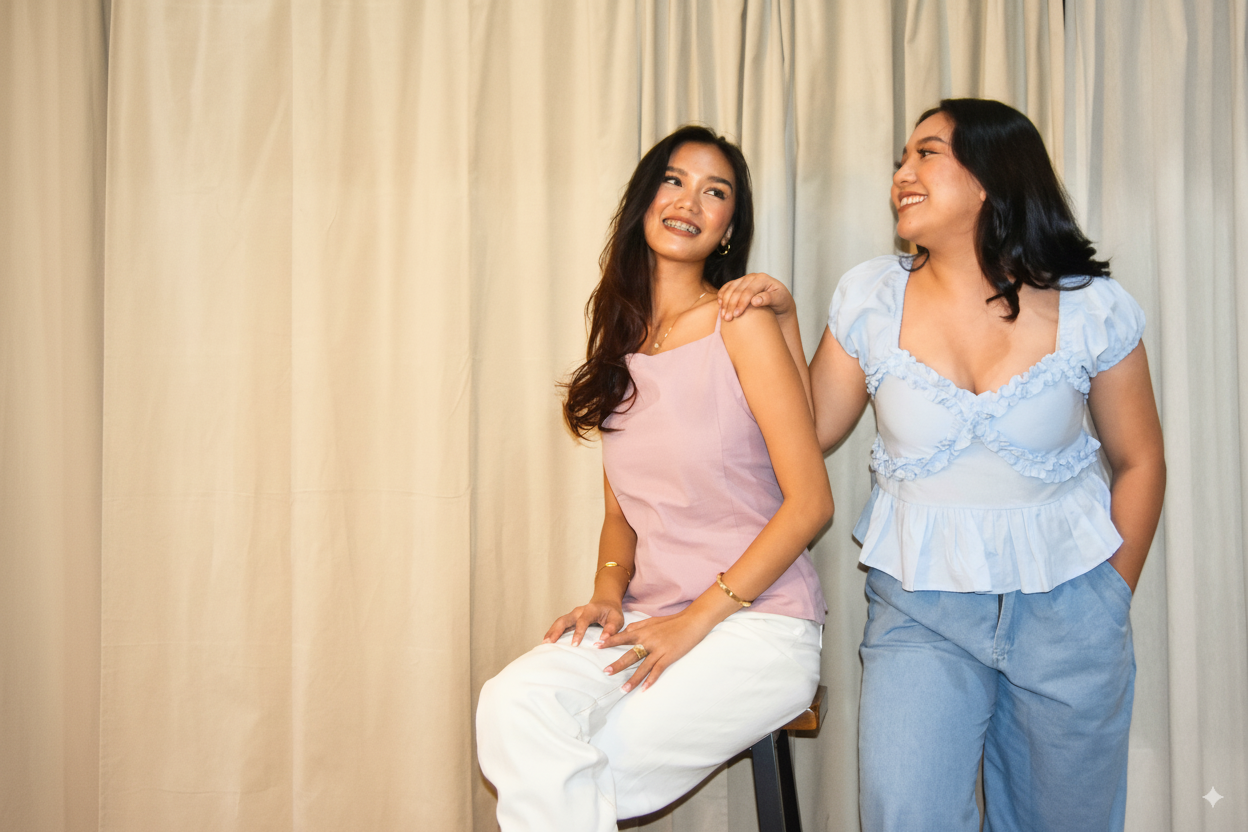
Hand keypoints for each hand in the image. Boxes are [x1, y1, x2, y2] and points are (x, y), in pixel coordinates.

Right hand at [543, 598, 625, 646]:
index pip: (582, 621)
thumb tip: (603, 640)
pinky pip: (559, 625)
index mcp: (590, 610)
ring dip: (551, 632)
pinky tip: (547, 642)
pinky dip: (552, 632)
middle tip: (549, 643)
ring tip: (544, 644)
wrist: (605, 602)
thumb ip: (612, 628)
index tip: (574, 645)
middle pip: (564, 619)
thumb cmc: (611, 612)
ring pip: (559, 622)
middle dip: (556, 631)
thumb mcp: (617, 619)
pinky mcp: (569, 620)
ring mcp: (572, 615)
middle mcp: (578, 611)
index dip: (578, 632)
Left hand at [598, 610, 715, 691]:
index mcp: (643, 631)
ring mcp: (659, 649)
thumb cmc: (671, 621)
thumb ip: (637, 626)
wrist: (692, 621)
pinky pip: (658, 670)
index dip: (609, 641)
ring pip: (643, 667)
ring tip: (623, 689)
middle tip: (606, 672)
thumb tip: (625, 631)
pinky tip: (644, 689)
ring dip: (633, 679)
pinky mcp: (669, 656)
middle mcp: (648, 640)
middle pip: (630, 655)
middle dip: (617, 664)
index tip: (596, 645)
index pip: (622, 637)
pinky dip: (651, 680)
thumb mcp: (652, 621)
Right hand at [717, 272, 791, 320]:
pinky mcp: (739, 283)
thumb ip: (769, 298)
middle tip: (727, 318)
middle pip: (737, 290)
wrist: (779, 302)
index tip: (737, 315)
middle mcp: (752, 276)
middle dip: (731, 305)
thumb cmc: (781, 302)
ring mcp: (744, 279)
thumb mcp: (780, 300)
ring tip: (723, 315)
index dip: (741, 303)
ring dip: (724, 302)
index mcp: (762, 278)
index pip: (748, 291)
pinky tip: (720, 305)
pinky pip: (727, 287)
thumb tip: (755, 301)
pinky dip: (722, 295)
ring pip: (730, 289)